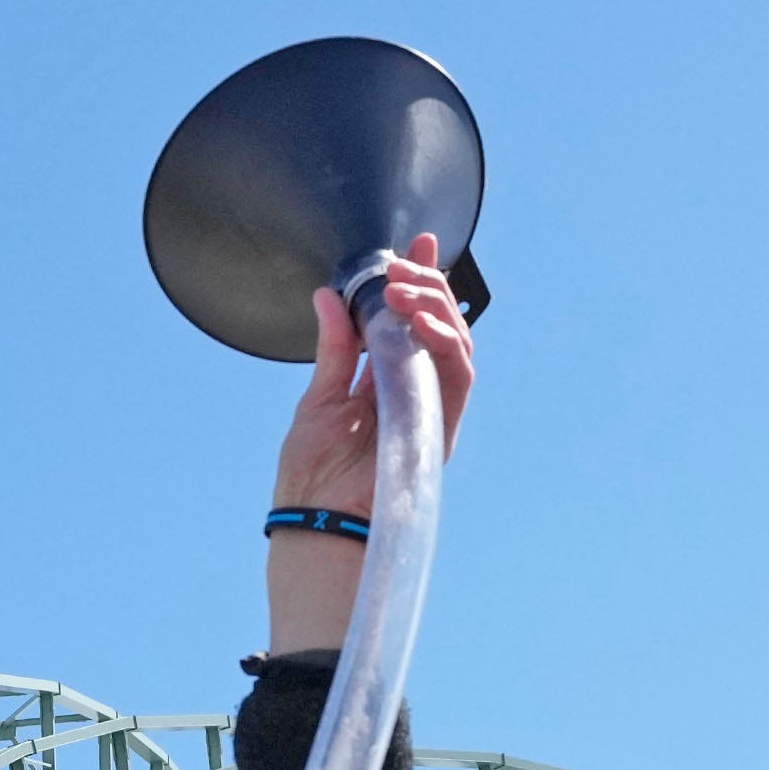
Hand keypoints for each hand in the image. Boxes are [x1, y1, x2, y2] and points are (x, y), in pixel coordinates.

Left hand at [264, 235, 476, 654]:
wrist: (317, 525)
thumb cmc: (310, 476)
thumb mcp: (317, 398)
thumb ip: (334, 349)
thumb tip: (328, 296)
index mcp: (381, 381)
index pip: (407, 321)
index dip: (416, 282)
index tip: (414, 245)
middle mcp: (412, 391)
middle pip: (437, 325)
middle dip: (428, 284)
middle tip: (404, 262)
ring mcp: (431, 409)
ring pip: (455, 344)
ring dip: (435, 307)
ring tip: (403, 287)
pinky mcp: (442, 428)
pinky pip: (458, 377)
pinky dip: (446, 344)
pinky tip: (421, 321)